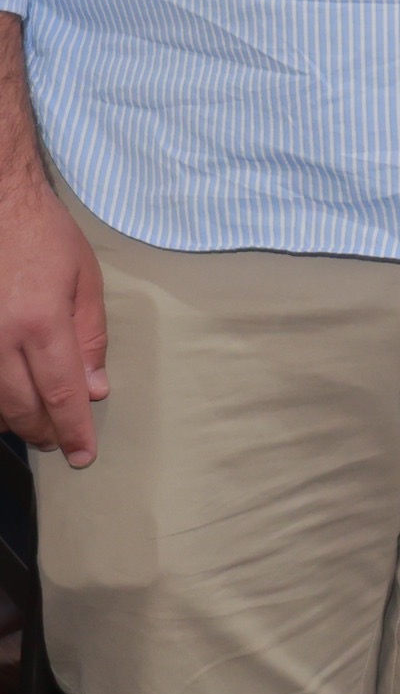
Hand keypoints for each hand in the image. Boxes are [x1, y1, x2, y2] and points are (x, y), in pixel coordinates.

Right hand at [0, 169, 106, 467]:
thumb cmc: (44, 237)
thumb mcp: (85, 280)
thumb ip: (91, 337)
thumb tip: (95, 389)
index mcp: (41, 323)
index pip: (61, 393)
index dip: (73, 429)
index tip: (82, 456)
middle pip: (21, 405)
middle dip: (43, 431)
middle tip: (59, 443)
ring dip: (13, 421)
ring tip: (34, 428)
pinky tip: (3, 407)